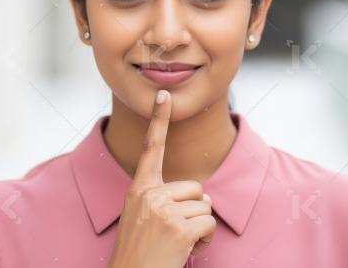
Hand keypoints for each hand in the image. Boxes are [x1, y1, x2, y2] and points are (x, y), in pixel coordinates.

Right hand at [107, 89, 215, 267]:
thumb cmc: (140, 256)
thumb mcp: (141, 220)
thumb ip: (164, 201)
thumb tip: (203, 195)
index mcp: (138, 190)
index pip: (151, 148)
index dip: (159, 120)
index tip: (164, 95)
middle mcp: (148, 195)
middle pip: (195, 187)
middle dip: (194, 211)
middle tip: (174, 234)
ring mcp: (163, 210)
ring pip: (205, 206)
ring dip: (199, 228)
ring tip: (177, 244)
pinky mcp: (178, 227)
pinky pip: (209, 223)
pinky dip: (205, 239)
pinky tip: (186, 250)